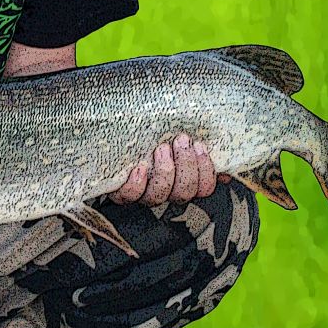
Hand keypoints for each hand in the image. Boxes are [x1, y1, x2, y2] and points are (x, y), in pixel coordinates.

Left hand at [109, 134, 228, 205]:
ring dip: (165, 172)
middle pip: (183, 193)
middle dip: (186, 166)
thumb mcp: (172, 130)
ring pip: (160, 196)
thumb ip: (193, 137)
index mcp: (182, 179)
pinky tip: (140, 167)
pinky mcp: (119, 191)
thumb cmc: (149, 132)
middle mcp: (164, 190)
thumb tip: (219, 144)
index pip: (203, 189)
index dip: (206, 172)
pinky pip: (129, 196)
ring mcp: (142, 193)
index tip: (200, 146)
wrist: (109, 137)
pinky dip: (137, 184)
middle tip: (180, 140)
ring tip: (161, 148)